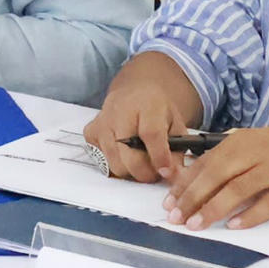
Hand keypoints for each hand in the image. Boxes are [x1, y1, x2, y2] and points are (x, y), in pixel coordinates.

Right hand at [84, 63, 193, 183]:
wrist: (132, 93)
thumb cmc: (156, 111)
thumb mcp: (175, 123)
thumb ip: (178, 149)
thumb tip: (173, 174)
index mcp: (147, 104)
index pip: (151, 134)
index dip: (159, 157)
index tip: (166, 171)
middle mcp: (120, 112)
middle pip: (130, 156)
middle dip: (146, 173)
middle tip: (155, 172)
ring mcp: (102, 122)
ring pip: (116, 164)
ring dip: (131, 172)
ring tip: (141, 163)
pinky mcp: (90, 132)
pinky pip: (103, 162)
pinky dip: (116, 165)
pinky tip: (124, 154)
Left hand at [163, 119, 268, 230]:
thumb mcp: (253, 143)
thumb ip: (226, 159)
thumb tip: (194, 178)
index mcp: (241, 141)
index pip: (205, 164)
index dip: (185, 184)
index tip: (168, 201)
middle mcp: (256, 154)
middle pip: (216, 176)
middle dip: (192, 198)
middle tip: (175, 217)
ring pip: (238, 190)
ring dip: (213, 209)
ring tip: (196, 225)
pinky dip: (251, 215)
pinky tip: (235, 226)